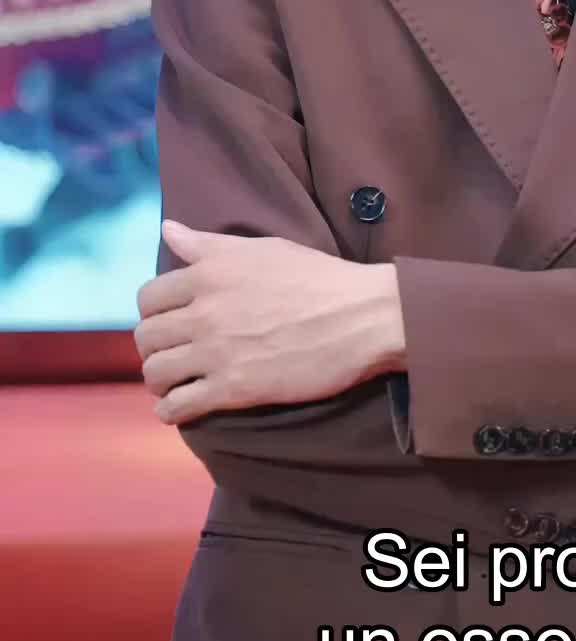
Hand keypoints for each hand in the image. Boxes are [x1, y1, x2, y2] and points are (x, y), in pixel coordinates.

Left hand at [134, 221, 405, 424]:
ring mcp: (217, 352)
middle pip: (147, 337)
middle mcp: (204, 312)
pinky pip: (178, 406)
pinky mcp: (235, 389)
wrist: (363, 317)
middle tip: (171, 353)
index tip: (169, 321)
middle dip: (153, 347)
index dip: (154, 311)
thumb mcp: (263, 249)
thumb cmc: (318, 278)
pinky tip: (180, 407)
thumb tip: (168, 230)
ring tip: (174, 381)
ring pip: (156, 373)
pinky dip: (171, 410)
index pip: (149, 297)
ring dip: (160, 380)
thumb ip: (209, 244)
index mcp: (209, 274)